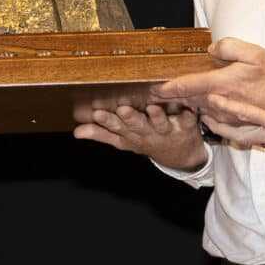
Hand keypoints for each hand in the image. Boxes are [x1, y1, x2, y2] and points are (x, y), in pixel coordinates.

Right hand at [73, 104, 207, 170]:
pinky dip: (188, 115)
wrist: (181, 157)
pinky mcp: (186, 127)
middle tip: (123, 110)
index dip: (106, 122)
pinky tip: (186, 108)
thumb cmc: (147, 142)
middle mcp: (148, 133)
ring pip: (160, 124)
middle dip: (130, 119)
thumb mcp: (123, 141)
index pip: (116, 128)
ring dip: (156, 117)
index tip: (96, 113)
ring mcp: (167, 131)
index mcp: (132, 135)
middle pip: (137, 126)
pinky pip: (188, 120)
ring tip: (152, 108)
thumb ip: (102, 134)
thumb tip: (76, 132)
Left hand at [152, 38, 264, 121]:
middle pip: (187, 101)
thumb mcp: (254, 54)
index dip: (165, 88)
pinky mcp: (234, 127)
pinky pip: (212, 122)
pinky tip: (202, 109)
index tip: (151, 88)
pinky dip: (203, 114)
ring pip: (199, 111)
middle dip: (170, 98)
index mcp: (220, 84)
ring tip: (175, 100)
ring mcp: (226, 118)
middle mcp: (219, 104)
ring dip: (187, 106)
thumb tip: (211, 49)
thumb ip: (229, 47)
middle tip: (154, 94)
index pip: (185, 86)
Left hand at [198, 70, 264, 165]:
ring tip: (214, 126)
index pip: (247, 113)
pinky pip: (258, 142)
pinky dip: (244, 137)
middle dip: (219, 127)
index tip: (211, 100)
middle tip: (202, 118)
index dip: (227, 106)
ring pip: (246, 140)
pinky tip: (239, 131)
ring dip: (229, 133)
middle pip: (238, 134)